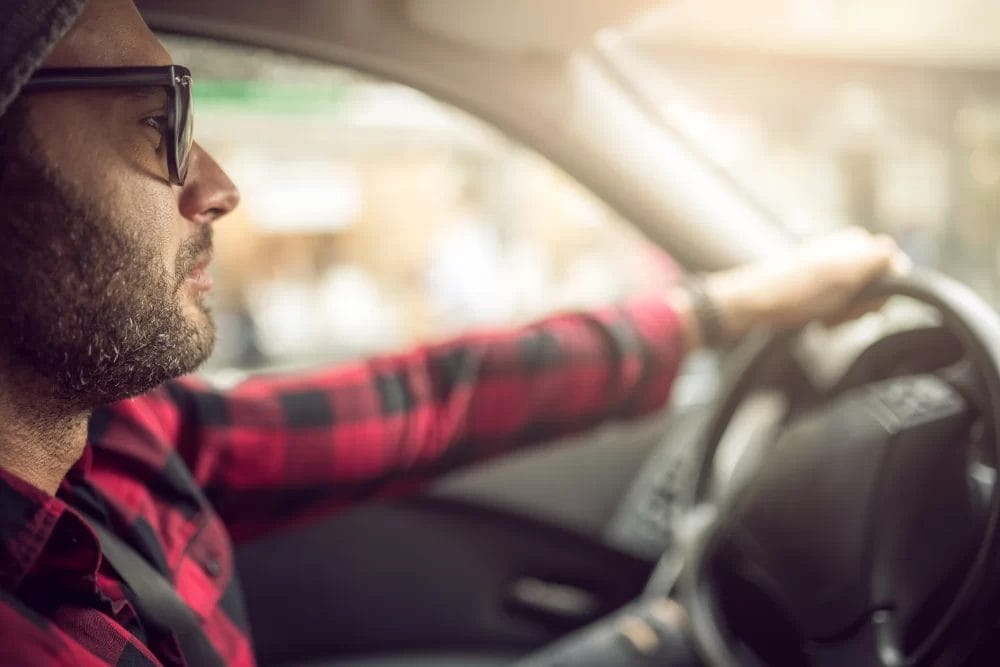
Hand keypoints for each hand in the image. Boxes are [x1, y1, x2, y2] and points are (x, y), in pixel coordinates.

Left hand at [673, 228, 910, 349]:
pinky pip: (836, 309)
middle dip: (862, 303)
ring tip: (823, 318)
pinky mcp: (811, 291)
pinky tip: (816, 322)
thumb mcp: (839, 276)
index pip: (892, 267)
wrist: (745, 309)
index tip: (864, 301)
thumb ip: (875, 262)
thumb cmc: (789, 294)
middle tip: (838, 312)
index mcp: (851, 243)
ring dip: (845, 313)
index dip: (882, 289)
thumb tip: (899, 259)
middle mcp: (840, 253)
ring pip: (856, 300)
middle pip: (875, 285)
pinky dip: (830, 318)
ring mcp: (825, 273)